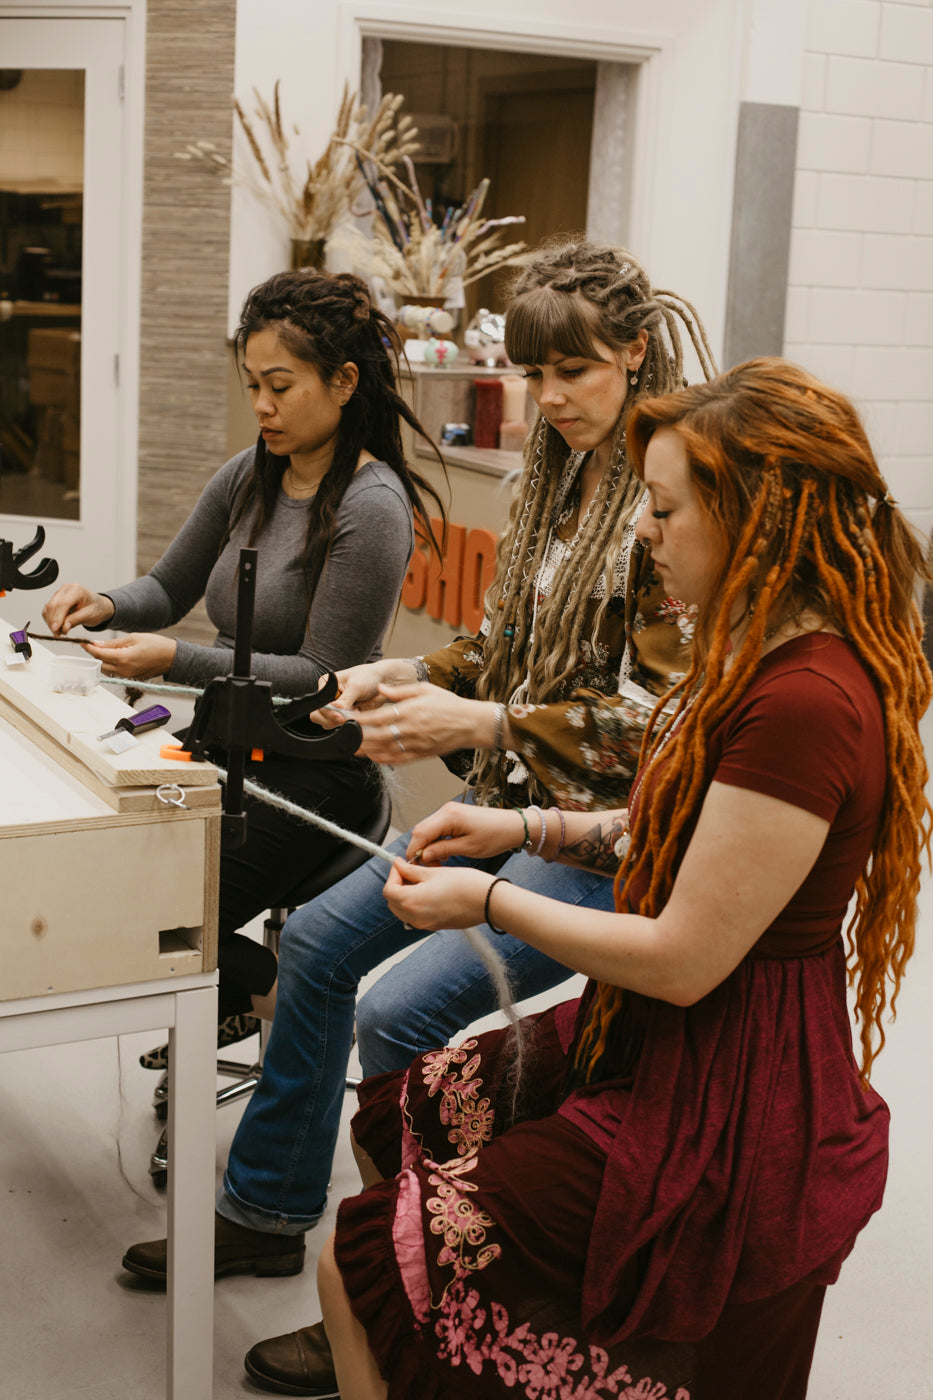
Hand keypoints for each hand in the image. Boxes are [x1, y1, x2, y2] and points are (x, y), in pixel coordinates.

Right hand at [43, 583, 114, 635]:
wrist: (98, 606)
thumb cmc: (97, 608)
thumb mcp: (90, 615)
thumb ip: (76, 620)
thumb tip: (63, 627)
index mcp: (77, 590)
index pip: (63, 603)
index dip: (57, 617)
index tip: (55, 629)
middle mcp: (66, 589)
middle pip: (53, 605)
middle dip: (53, 622)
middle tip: (57, 634)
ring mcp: (60, 593)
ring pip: (48, 608)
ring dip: (51, 622)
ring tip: (60, 632)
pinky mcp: (55, 599)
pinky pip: (48, 610)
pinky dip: (51, 620)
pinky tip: (58, 627)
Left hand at [82, 633, 176, 679]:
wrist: (172, 657)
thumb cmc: (156, 645)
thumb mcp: (133, 638)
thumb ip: (113, 643)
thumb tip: (97, 644)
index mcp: (124, 658)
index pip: (99, 654)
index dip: (89, 648)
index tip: (83, 642)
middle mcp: (124, 670)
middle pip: (100, 664)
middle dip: (94, 655)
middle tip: (92, 645)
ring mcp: (128, 676)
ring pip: (107, 669)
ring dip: (102, 661)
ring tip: (104, 650)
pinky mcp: (132, 678)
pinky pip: (116, 672)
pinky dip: (111, 665)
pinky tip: (115, 656)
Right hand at [310, 660, 416, 728]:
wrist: (384, 680)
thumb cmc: (369, 676)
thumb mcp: (356, 686)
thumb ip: (345, 700)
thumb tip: (335, 710)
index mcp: (326, 685)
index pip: (319, 704)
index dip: (328, 712)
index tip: (340, 716)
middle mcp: (330, 697)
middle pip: (321, 716)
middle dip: (334, 718)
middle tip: (347, 716)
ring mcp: (338, 707)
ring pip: (332, 723)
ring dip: (343, 721)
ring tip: (356, 711)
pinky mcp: (347, 715)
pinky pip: (344, 724)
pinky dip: (351, 722)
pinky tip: (358, 714)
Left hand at [356, 683, 493, 764]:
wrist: (470, 723)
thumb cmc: (449, 705)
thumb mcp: (424, 689)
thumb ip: (400, 691)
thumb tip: (381, 689)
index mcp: (407, 711)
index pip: (374, 717)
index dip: (356, 720)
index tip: (344, 718)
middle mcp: (408, 729)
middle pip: (374, 736)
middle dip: (356, 736)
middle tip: (342, 735)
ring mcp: (413, 744)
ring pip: (382, 750)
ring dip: (365, 750)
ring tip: (352, 747)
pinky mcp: (420, 755)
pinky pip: (396, 760)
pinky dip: (382, 759)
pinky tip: (373, 756)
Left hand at [383, 858, 492, 930]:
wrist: (487, 902)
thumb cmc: (464, 884)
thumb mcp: (434, 872)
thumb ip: (411, 870)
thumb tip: (398, 865)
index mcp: (411, 901)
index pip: (388, 889)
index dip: (393, 875)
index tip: (401, 865)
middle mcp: (414, 917)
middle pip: (393, 902)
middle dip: (397, 885)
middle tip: (409, 871)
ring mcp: (424, 924)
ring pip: (403, 911)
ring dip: (405, 896)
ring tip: (420, 881)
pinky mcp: (434, 926)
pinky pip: (415, 916)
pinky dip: (415, 905)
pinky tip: (428, 892)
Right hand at [407, 801, 524, 864]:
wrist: (513, 826)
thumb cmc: (495, 836)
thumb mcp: (468, 848)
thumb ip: (442, 850)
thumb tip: (423, 856)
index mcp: (449, 816)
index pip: (420, 833)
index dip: (414, 851)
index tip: (414, 866)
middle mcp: (446, 810)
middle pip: (421, 830)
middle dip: (420, 849)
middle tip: (430, 866)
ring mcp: (449, 812)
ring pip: (428, 830)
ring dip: (428, 846)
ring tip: (438, 861)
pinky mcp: (453, 815)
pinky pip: (437, 828)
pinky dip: (436, 841)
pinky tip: (443, 853)